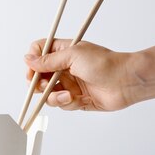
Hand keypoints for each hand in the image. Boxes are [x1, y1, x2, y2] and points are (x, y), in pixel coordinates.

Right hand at [24, 39, 139, 110]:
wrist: (126, 81)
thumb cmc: (105, 63)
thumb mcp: (73, 55)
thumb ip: (48, 60)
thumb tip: (28, 59)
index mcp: (64, 51)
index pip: (39, 52)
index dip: (33, 62)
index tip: (33, 70)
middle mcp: (65, 67)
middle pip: (40, 76)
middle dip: (39, 84)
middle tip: (44, 86)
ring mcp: (71, 84)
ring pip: (49, 93)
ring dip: (54, 96)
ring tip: (67, 95)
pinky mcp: (77, 99)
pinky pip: (62, 103)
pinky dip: (67, 103)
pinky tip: (77, 99)